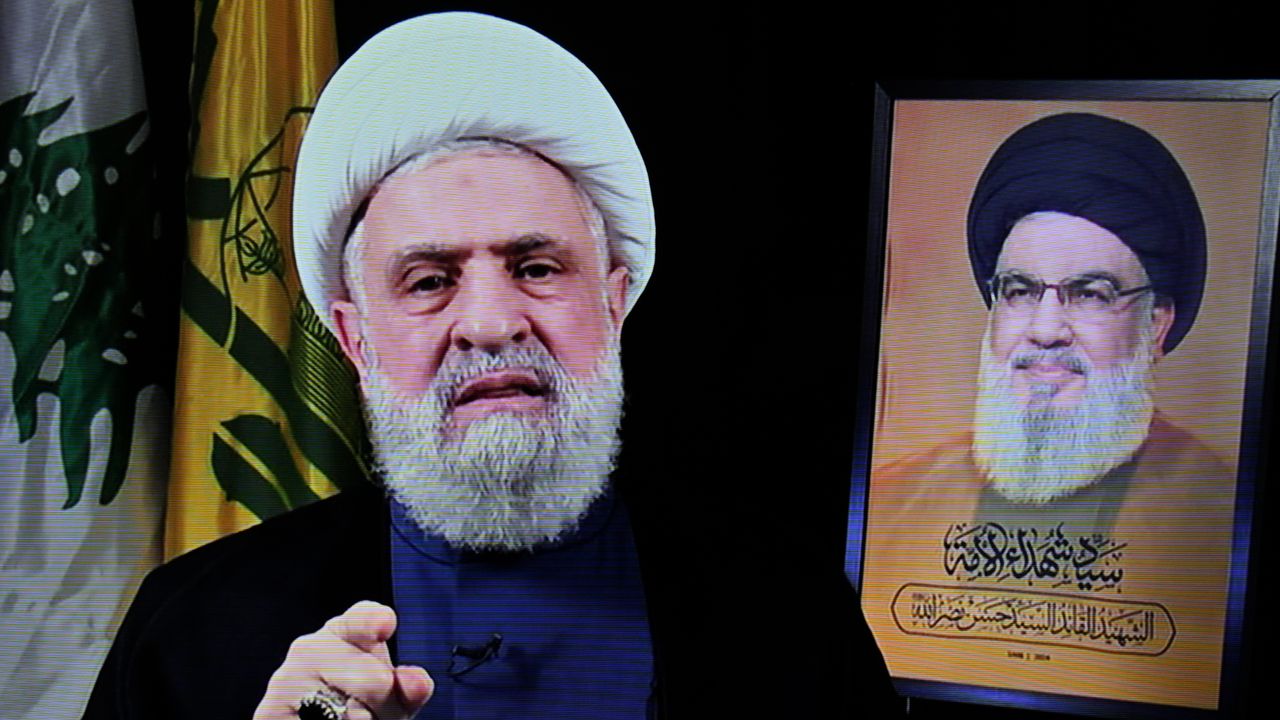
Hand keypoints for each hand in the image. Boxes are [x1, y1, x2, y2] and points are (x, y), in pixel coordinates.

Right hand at [253, 601, 433, 719]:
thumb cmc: (360, 704)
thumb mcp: (391, 695)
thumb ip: (407, 687)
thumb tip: (416, 682)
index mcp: (347, 632)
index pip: (361, 619)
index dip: (374, 621)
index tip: (385, 624)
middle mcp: (311, 647)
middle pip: (371, 679)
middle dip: (384, 705)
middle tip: (374, 713)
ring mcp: (286, 678)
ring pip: (343, 711)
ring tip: (349, 719)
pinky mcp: (268, 711)